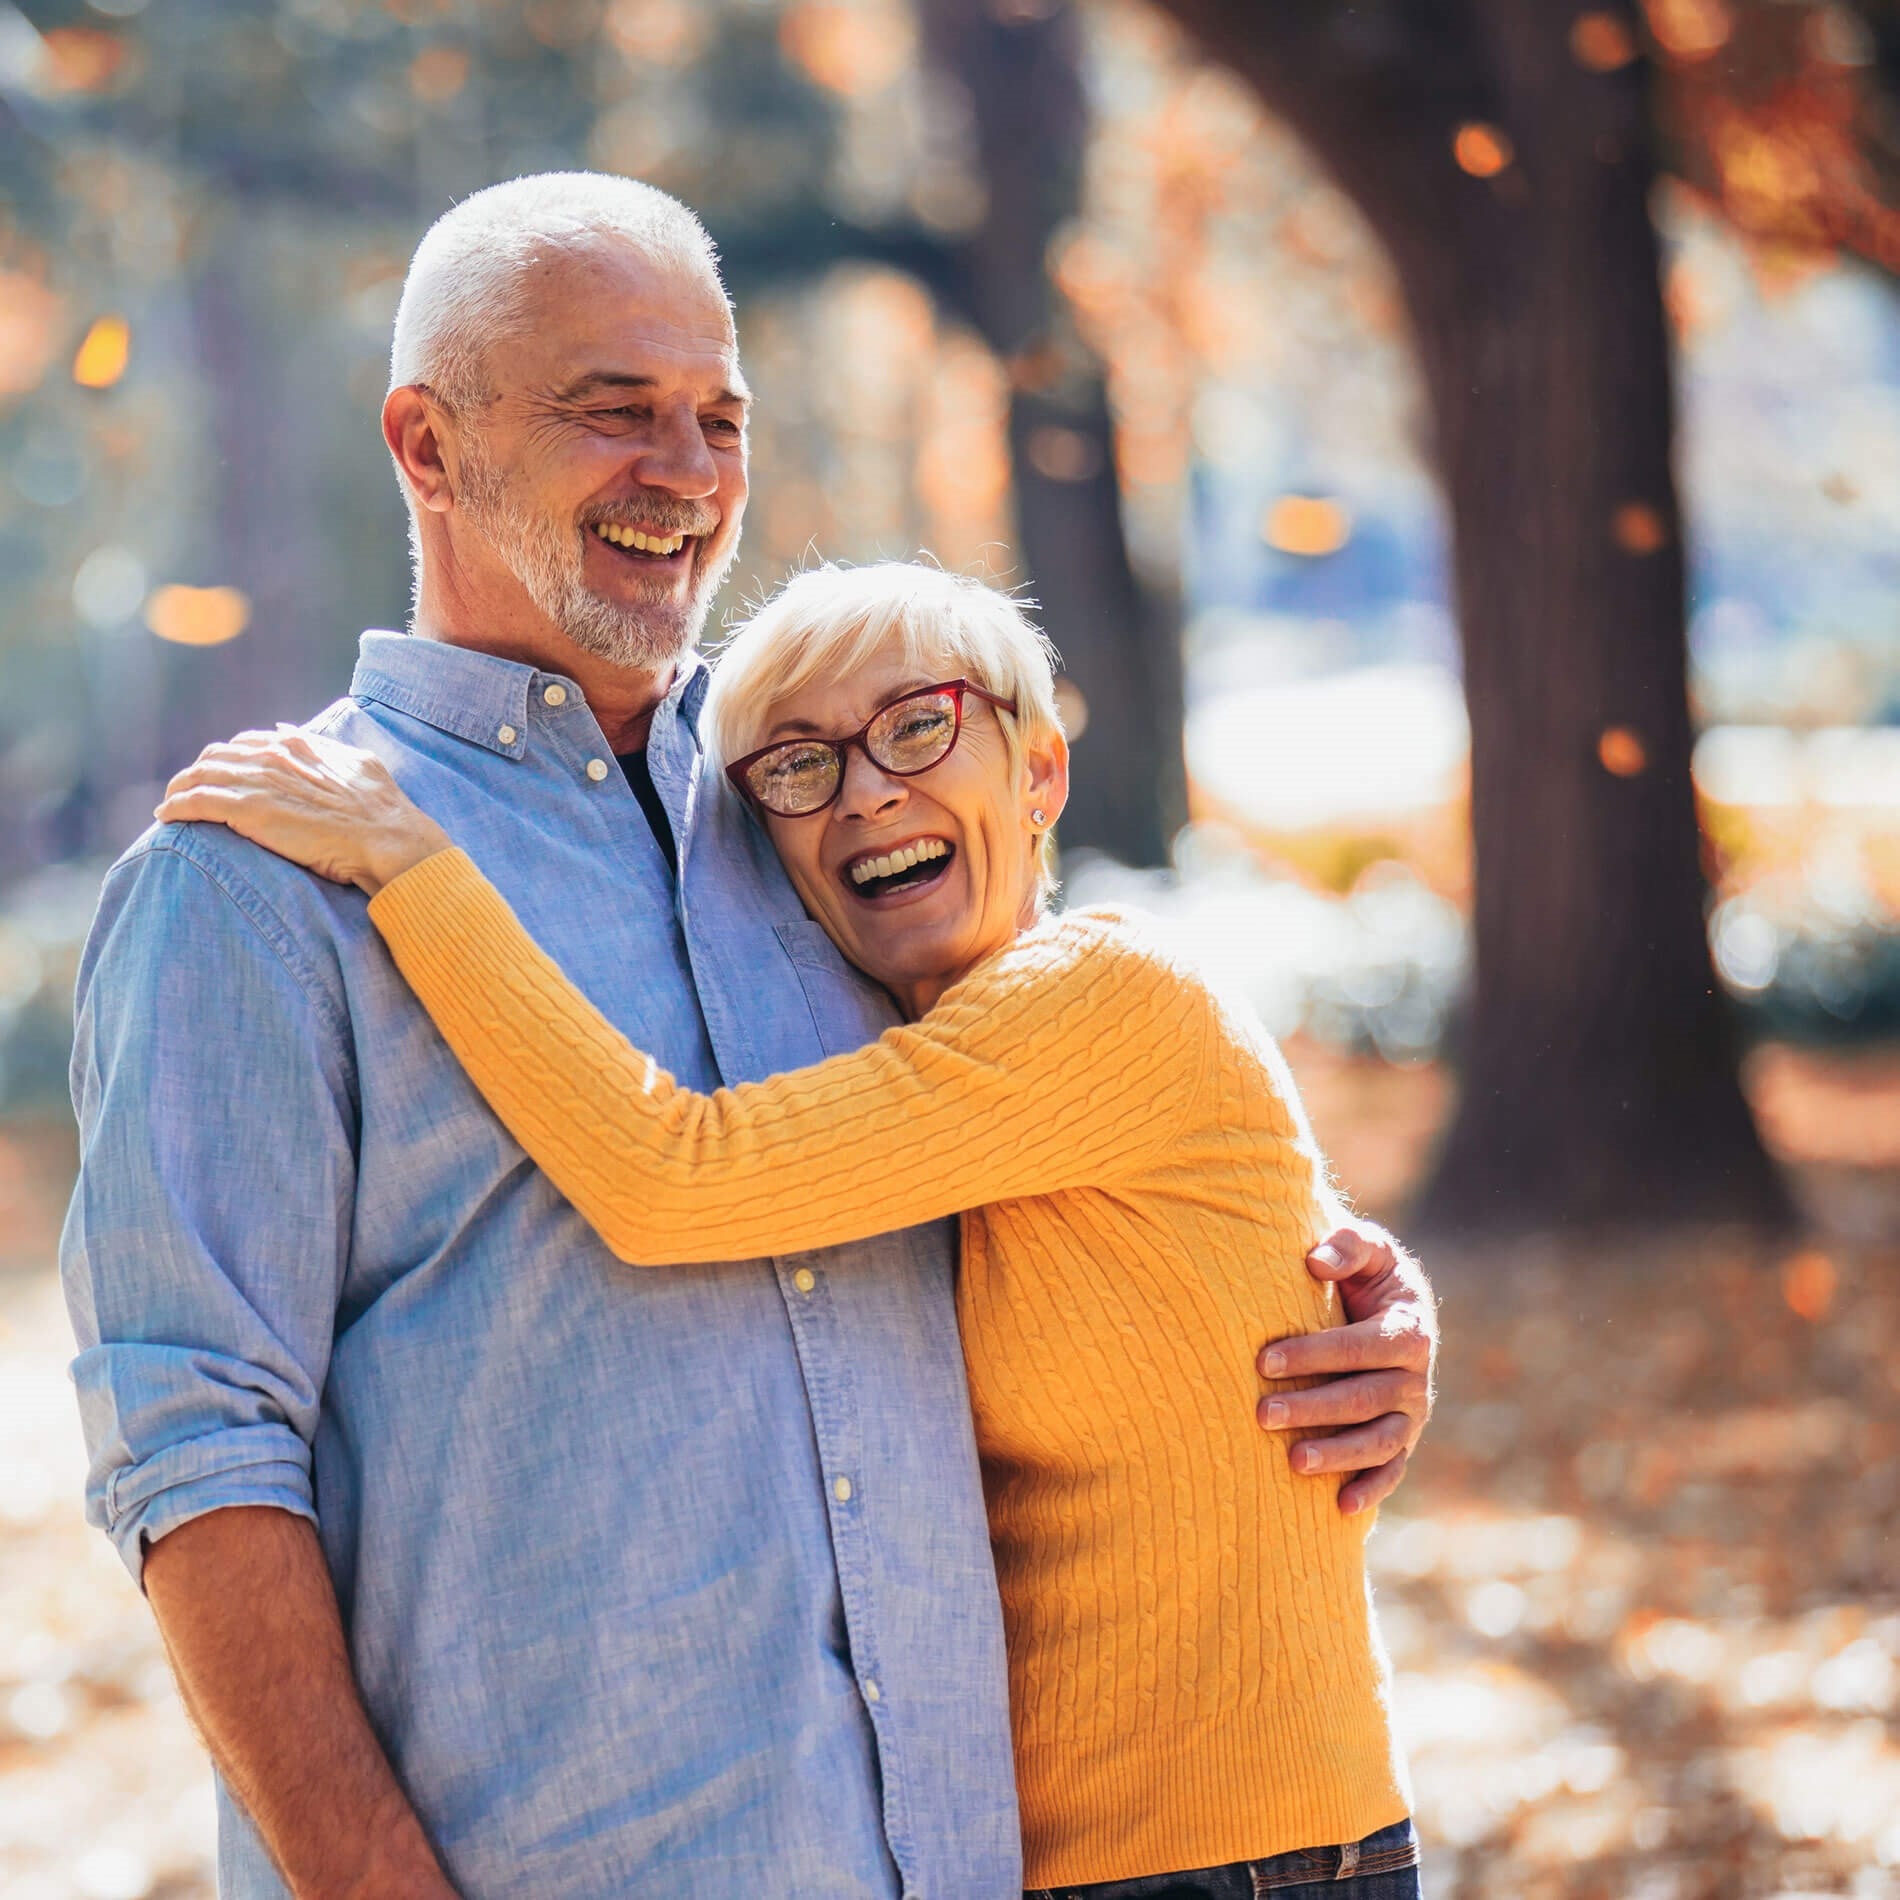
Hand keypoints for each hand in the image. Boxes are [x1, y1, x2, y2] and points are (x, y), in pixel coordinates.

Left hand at [156, 728, 452, 895]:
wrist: (387, 839)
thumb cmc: (381, 811)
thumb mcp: (358, 764)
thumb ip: (322, 747)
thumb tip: (288, 730)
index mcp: (298, 744)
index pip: (247, 742)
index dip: (229, 757)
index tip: (222, 775)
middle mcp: (273, 756)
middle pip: (216, 755)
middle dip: (198, 771)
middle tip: (189, 791)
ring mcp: (259, 781)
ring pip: (199, 775)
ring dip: (179, 789)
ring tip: (170, 805)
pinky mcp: (247, 811)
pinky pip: (196, 802)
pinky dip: (176, 807)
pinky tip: (166, 818)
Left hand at [1259, 1222, 1437, 1515]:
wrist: (1387, 1304)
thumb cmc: (1365, 1273)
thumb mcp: (1366, 1248)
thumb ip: (1346, 1246)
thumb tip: (1315, 1261)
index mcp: (1408, 1329)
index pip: (1358, 1347)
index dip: (1312, 1355)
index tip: (1263, 1361)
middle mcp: (1415, 1377)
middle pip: (1364, 1398)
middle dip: (1312, 1408)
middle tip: (1261, 1414)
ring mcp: (1411, 1413)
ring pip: (1378, 1440)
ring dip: (1338, 1454)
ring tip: (1292, 1461)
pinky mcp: (1403, 1439)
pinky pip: (1392, 1470)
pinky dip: (1371, 1489)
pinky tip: (1339, 1507)